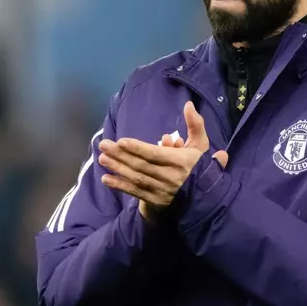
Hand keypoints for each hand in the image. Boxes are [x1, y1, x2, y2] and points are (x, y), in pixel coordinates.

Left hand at [98, 102, 228, 211]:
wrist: (204, 197)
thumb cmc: (199, 166)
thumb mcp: (201, 144)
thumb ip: (195, 124)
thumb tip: (188, 104)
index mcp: (181, 162)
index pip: (155, 154)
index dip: (137, 148)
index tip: (121, 141)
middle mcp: (170, 178)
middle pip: (141, 165)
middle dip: (121, 155)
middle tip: (103, 145)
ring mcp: (162, 191)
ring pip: (136, 178)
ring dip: (117, 168)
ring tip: (102, 158)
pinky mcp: (156, 201)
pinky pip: (135, 192)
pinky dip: (120, 186)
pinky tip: (106, 179)